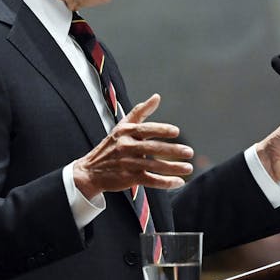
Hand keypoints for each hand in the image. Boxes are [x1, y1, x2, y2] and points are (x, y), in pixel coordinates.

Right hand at [72, 94, 193, 198]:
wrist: (91, 170)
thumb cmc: (111, 146)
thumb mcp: (122, 126)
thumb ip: (141, 111)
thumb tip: (157, 97)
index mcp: (126, 132)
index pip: (145, 129)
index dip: (161, 130)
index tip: (176, 131)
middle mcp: (125, 147)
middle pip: (152, 148)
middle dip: (172, 150)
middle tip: (189, 152)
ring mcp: (127, 163)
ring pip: (153, 165)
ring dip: (172, 168)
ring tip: (188, 168)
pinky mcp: (128, 178)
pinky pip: (150, 180)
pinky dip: (164, 182)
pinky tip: (178, 182)